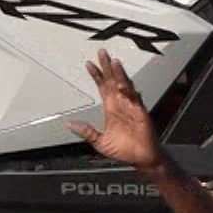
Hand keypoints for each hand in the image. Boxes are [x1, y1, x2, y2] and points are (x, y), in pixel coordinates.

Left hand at [70, 51, 161, 172]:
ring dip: (118, 74)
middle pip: (112, 81)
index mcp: (111, 109)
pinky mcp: (140, 112)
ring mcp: (131, 106)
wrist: (142, 159)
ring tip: (113, 62)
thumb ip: (86, 132)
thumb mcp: (100, 142)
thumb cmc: (124, 150)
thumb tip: (70, 125)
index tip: (89, 64)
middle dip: (106, 67)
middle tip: (101, 53)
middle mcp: (120, 104)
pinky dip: (129, 91)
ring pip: (124, 85)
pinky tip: (123, 85)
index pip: (102, 87)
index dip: (96, 76)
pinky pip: (134, 98)